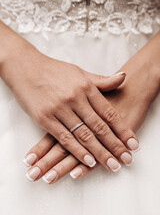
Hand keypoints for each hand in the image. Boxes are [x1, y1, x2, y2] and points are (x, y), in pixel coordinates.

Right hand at [23, 32, 159, 182]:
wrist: (26, 68)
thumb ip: (102, 80)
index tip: (133, 143)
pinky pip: (64, 138)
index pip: (109, 113)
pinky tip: (88, 161)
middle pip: (99, 127)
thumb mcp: (80, 72)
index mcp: (86, 87)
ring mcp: (59, 109)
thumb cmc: (54, 70)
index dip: (123, 130)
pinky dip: (77, 151)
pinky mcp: (45, 118)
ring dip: (99, 152)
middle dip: (115, 145)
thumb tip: (123, 77)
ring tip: (112, 165)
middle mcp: (75, 98)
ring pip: (83, 135)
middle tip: (126, 160)